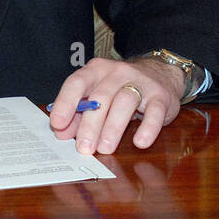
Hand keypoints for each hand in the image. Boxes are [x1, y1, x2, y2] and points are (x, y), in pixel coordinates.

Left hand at [49, 57, 187, 154]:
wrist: (161, 73)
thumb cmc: (120, 87)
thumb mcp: (97, 96)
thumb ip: (78, 114)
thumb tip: (61, 133)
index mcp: (95, 71)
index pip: (76, 83)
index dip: (65, 103)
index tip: (57, 124)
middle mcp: (117, 73)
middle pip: (101, 98)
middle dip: (90, 125)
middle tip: (84, 147)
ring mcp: (141, 82)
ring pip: (125, 102)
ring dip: (113, 128)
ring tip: (104, 148)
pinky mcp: (161, 96)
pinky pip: (154, 111)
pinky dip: (147, 128)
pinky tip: (139, 142)